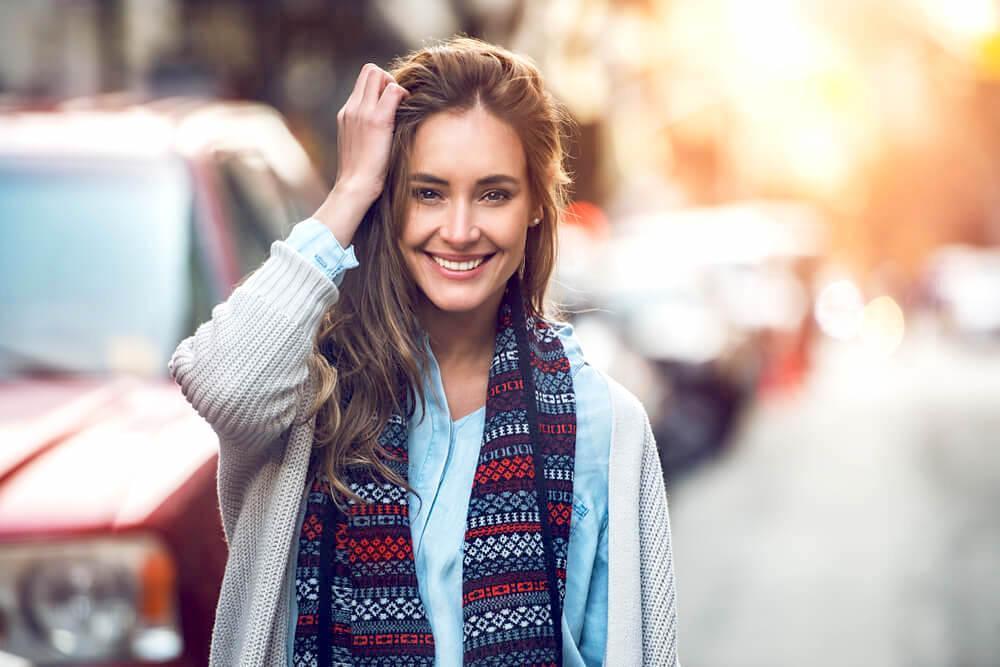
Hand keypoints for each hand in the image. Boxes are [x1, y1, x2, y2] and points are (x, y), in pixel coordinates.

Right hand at [314, 63, 407, 246]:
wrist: (355, 186)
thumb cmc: (362, 173)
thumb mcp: (359, 145)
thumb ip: (367, 128)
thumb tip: (385, 124)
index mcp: (347, 113)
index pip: (363, 81)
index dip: (379, 85)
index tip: (390, 104)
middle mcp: (352, 107)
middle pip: (370, 70)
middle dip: (387, 80)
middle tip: (397, 103)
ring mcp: (361, 111)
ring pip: (378, 74)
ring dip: (394, 86)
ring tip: (401, 109)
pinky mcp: (376, 119)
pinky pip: (393, 90)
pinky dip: (403, 95)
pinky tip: (407, 114)